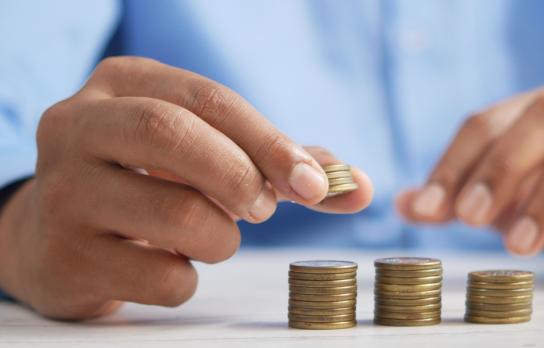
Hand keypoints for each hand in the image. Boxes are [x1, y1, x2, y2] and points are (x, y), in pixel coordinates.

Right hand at [0, 57, 372, 318]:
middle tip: (263, 208)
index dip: (271, 142)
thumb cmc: (149, 183)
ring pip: (177, 216)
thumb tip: (359, 186)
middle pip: (174, 135)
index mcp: (123, 84)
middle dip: (241, 176)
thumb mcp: (204, 153)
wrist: (55, 235)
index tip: (316, 184)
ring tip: (210, 236)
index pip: (209, 99)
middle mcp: (79, 126)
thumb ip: (280, 164)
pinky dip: (187, 279)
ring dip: (221, 238)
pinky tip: (168, 264)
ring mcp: (62, 192)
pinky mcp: (63, 256)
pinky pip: (160, 277)